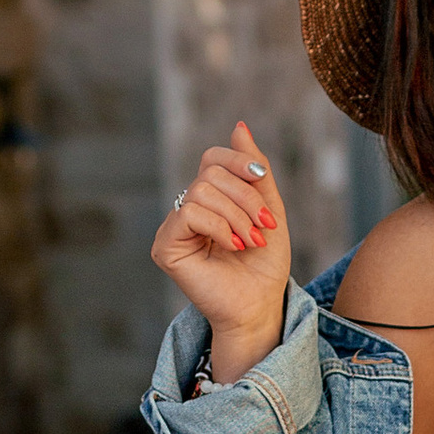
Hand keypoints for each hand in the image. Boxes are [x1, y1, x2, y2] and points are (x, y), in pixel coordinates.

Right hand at [151, 118, 292, 379]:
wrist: (260, 306)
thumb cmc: (265, 265)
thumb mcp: (268, 209)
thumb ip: (255, 171)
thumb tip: (239, 127)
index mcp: (210, 199)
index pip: (212, 158)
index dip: (237, 161)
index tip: (261, 180)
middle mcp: (187, 209)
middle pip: (209, 174)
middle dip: (244, 198)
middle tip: (262, 228)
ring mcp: (173, 228)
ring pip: (201, 192)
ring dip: (236, 216)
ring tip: (251, 242)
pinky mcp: (165, 246)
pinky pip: (189, 214)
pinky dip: (219, 227)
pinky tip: (233, 247)